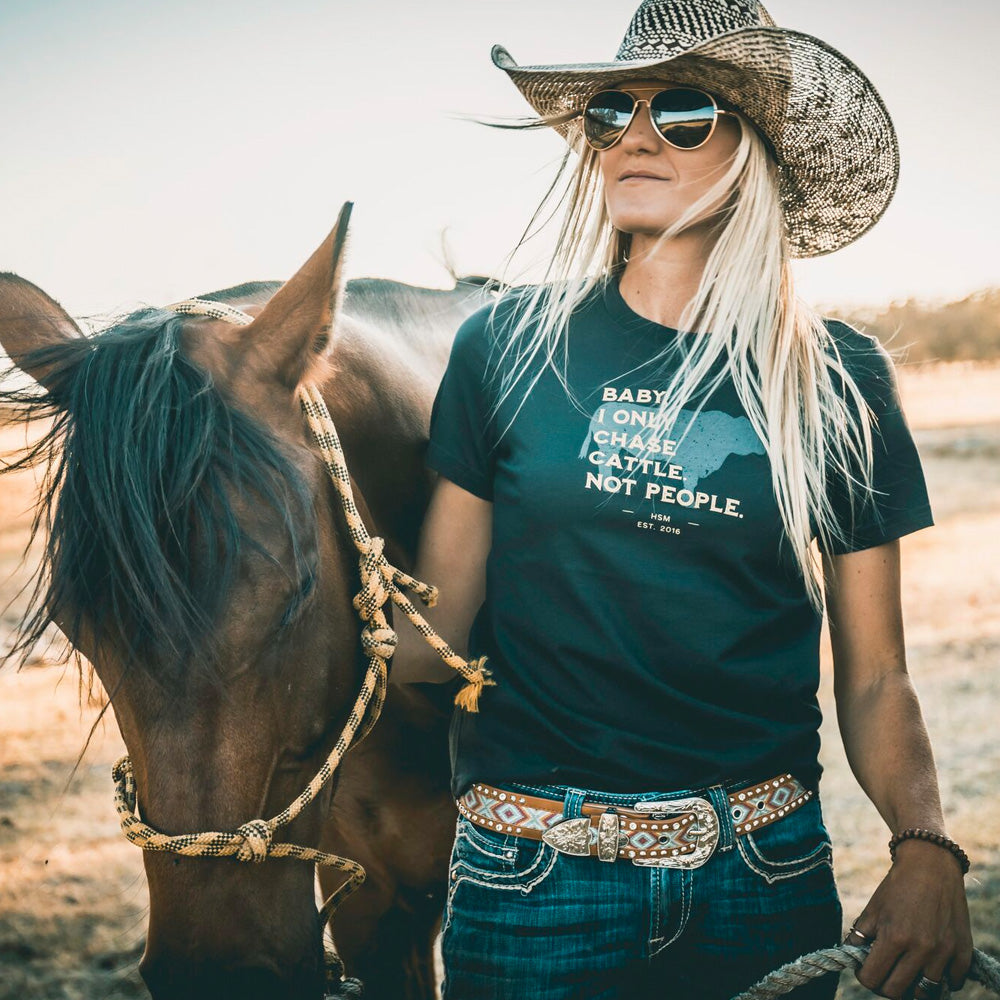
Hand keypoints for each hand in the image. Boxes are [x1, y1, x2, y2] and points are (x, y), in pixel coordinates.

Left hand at [844, 839, 972, 998]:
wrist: (931, 866)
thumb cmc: (897, 887)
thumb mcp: (873, 908)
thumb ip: (860, 936)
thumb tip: (853, 958)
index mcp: (894, 937)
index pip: (873, 978)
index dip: (865, 976)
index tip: (865, 969)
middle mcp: (921, 948)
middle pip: (897, 991)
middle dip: (885, 984)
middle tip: (884, 971)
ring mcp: (944, 952)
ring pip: (925, 992)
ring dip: (913, 984)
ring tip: (907, 969)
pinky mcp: (963, 952)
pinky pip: (951, 984)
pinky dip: (940, 980)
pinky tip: (930, 964)